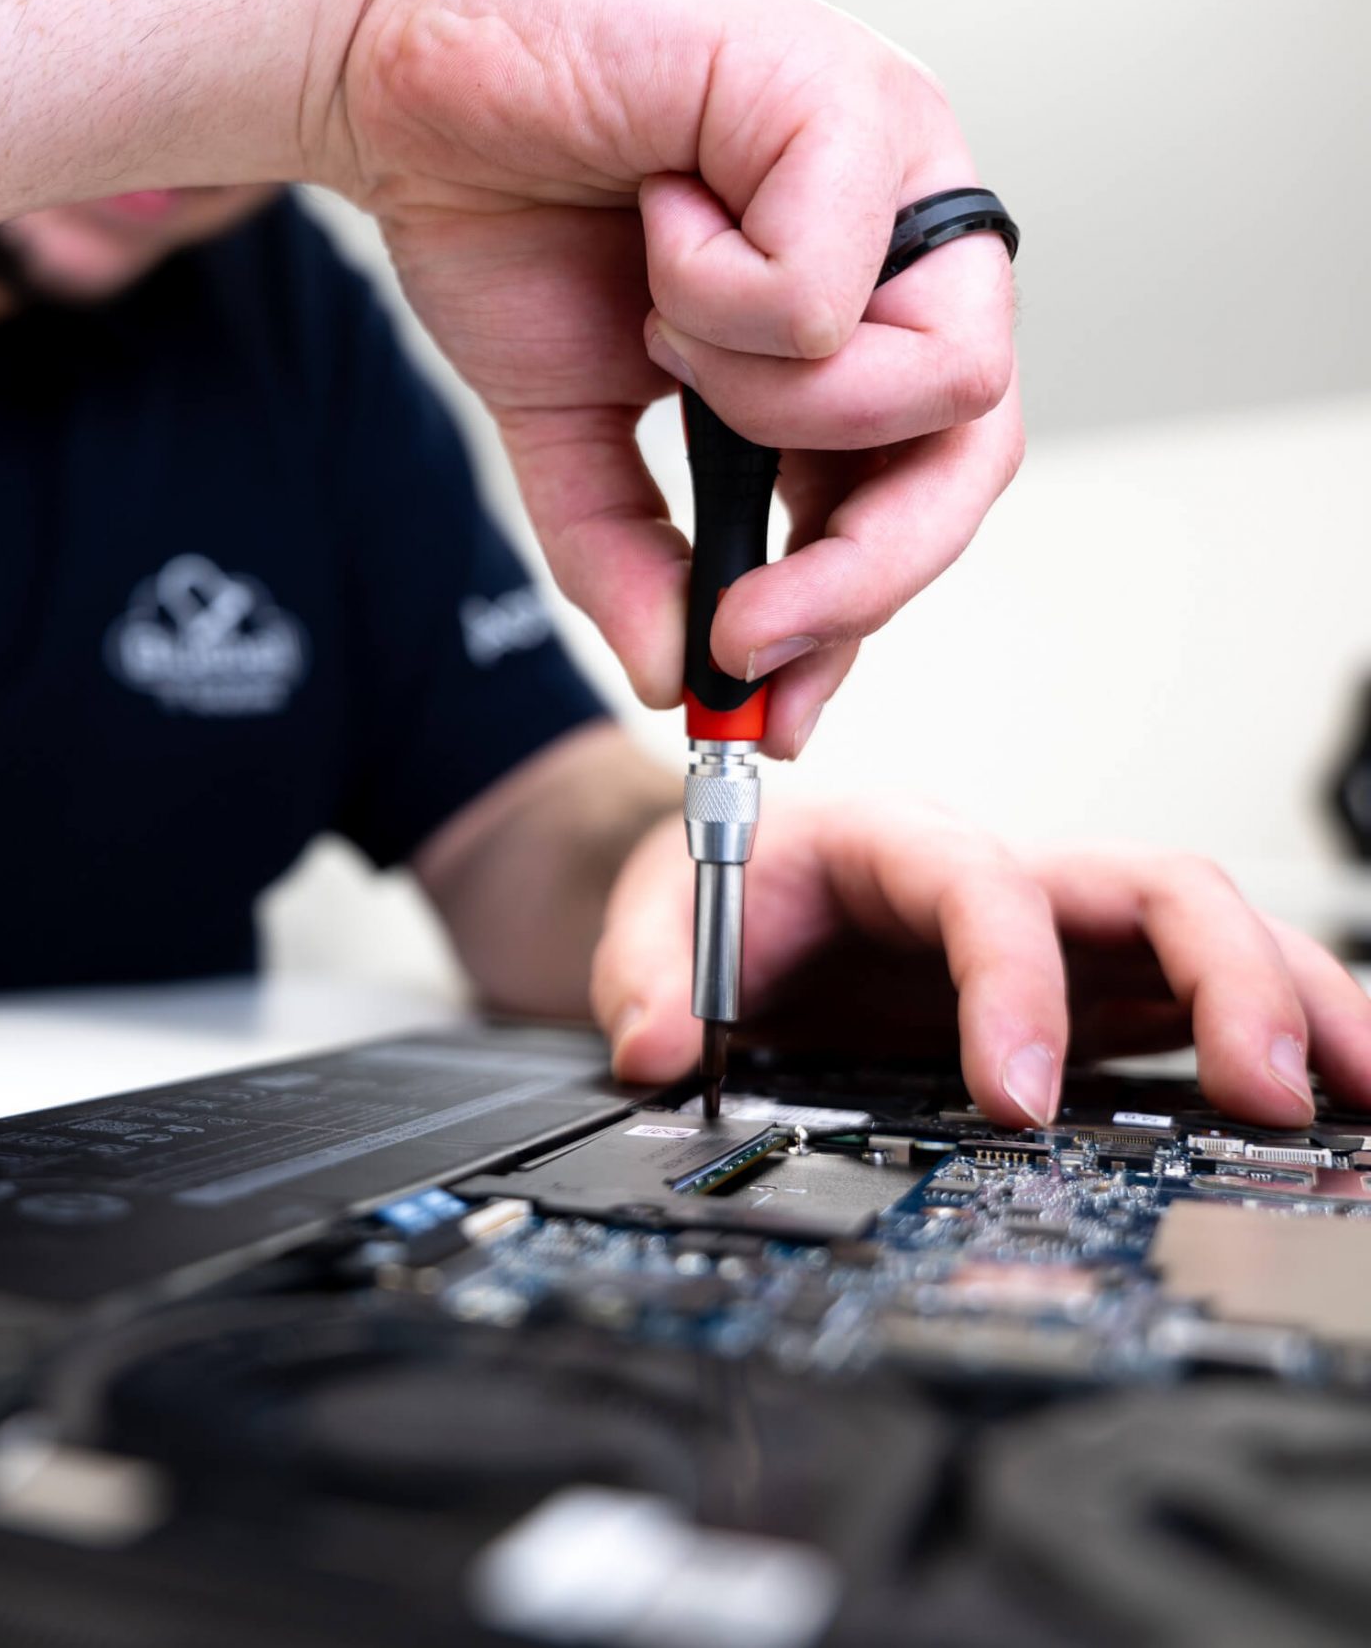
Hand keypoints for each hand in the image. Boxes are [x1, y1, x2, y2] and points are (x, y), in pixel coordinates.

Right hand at [318, 0, 1020, 755]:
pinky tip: (656, 220)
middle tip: (745, 626)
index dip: (856, 608)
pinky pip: (825, 293)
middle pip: (976, 454)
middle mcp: (902, 245)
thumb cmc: (497, 206)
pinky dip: (711, 294)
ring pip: (940, 380)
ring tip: (660, 323)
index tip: (767, 705)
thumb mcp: (562, 429)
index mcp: (855, 318)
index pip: (918, 492)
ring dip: (763, 397)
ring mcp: (895, 168)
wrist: (399, 77)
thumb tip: (679, 676)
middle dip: (860, 571)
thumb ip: (629, 553)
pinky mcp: (849, 102)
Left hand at [587, 801, 1370, 1127]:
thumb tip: (655, 1051)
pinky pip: (1212, 993)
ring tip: (1354, 1102)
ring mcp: (1070, 929)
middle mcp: (1007, 874)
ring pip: (1213, 931)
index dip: (1012, 985)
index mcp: (897, 841)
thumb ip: (644, 979)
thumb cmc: (725, 887)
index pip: (983, 890)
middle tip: (1257, 1098)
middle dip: (1222, 982)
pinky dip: (1289, 1033)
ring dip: (1295, 1005)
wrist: (740, 879)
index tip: (1014, 1096)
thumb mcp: (656, 917)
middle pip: (1153, 888)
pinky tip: (1342, 1100)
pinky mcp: (1101, 985)